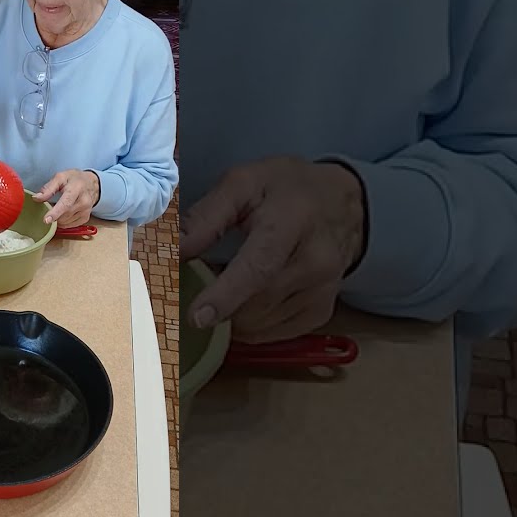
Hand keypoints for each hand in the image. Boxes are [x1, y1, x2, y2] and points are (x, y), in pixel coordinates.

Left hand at [33, 169, 100, 228]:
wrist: (91, 183)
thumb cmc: (74, 179)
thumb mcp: (60, 177)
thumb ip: (48, 188)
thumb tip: (36, 198)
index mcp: (76, 189)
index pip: (66, 203)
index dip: (55, 213)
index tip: (46, 220)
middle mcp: (84, 202)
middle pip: (64, 215)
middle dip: (53, 214)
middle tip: (49, 206)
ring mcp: (86, 211)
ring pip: (66, 221)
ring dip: (57, 218)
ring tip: (57, 208)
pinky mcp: (85, 218)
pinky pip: (70, 225)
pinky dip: (63, 221)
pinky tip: (63, 213)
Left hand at [180, 157, 365, 342]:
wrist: (343, 204)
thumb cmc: (285, 189)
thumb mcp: (243, 183)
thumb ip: (206, 217)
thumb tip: (172, 251)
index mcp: (292, 223)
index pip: (259, 267)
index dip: (226, 295)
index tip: (197, 318)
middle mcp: (315, 262)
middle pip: (256, 302)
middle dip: (218, 302)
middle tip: (201, 281)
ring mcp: (323, 291)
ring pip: (260, 323)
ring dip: (232, 312)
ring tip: (228, 282)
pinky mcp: (322, 312)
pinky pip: (273, 333)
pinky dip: (250, 323)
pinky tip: (247, 298)